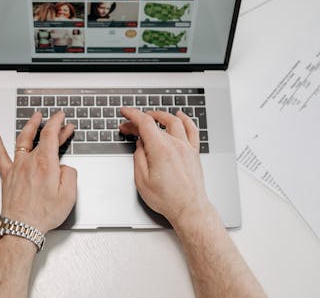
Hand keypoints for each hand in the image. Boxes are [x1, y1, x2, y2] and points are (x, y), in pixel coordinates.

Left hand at [0, 111, 76, 233]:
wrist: (21, 227)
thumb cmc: (42, 214)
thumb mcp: (68, 195)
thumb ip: (70, 174)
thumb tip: (65, 167)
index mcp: (46, 164)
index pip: (52, 134)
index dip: (58, 122)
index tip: (61, 117)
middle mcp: (30, 162)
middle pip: (42, 137)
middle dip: (53, 127)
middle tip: (59, 122)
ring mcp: (17, 167)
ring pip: (22, 140)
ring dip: (29, 126)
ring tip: (34, 118)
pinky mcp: (8, 176)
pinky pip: (1, 156)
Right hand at [119, 108, 212, 224]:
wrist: (189, 208)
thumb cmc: (167, 199)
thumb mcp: (142, 180)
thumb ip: (139, 158)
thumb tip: (139, 146)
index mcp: (160, 150)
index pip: (144, 123)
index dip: (132, 114)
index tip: (125, 112)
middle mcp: (175, 145)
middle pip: (155, 123)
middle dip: (139, 121)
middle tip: (129, 126)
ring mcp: (186, 147)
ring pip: (174, 122)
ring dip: (160, 115)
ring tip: (151, 115)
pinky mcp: (194, 152)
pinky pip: (192, 129)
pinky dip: (185, 119)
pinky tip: (180, 116)